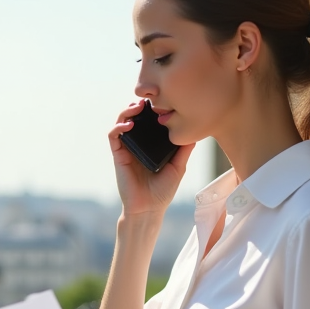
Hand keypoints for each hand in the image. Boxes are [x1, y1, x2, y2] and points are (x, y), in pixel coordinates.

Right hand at [109, 102, 194, 216]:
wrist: (148, 208)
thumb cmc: (163, 191)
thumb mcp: (178, 167)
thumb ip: (184, 150)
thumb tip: (195, 132)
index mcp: (151, 145)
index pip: (150, 122)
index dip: (152, 109)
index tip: (162, 100)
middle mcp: (138, 144)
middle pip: (135, 118)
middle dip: (139, 106)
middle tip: (147, 100)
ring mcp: (127, 149)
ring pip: (122, 122)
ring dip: (126, 112)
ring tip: (136, 107)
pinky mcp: (118, 155)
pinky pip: (114, 136)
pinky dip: (119, 127)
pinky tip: (129, 125)